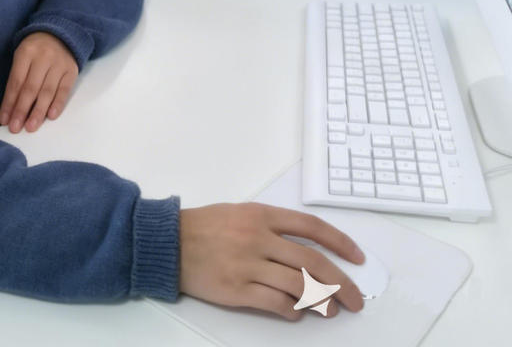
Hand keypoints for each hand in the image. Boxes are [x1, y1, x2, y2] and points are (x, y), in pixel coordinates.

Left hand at [0, 31, 78, 133]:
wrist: (60, 33)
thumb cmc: (35, 49)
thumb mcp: (21, 55)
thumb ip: (17, 78)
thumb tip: (11, 108)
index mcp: (26, 52)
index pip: (16, 82)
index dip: (9, 102)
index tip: (4, 120)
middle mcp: (43, 57)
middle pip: (30, 88)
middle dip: (22, 110)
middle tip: (15, 128)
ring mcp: (59, 64)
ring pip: (47, 91)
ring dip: (38, 112)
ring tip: (31, 127)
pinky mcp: (72, 70)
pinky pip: (64, 90)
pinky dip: (57, 104)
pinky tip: (50, 116)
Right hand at [179, 202, 364, 321]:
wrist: (169, 243)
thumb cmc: (206, 226)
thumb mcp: (240, 213)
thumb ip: (272, 227)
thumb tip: (308, 252)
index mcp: (261, 215)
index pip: (311, 227)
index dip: (340, 243)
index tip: (358, 259)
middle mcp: (258, 238)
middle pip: (312, 262)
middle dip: (341, 283)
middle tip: (356, 300)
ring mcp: (248, 265)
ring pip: (298, 285)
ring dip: (321, 302)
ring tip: (330, 310)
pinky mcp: (237, 290)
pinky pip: (275, 303)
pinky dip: (292, 311)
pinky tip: (296, 313)